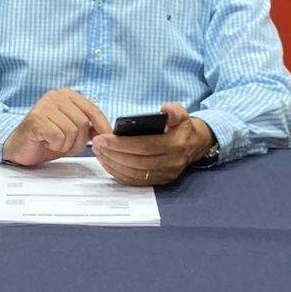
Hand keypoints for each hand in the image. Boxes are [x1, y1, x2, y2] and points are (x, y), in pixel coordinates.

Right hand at [3, 89, 110, 165]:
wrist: (19, 148)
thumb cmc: (46, 139)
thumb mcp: (73, 132)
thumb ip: (89, 128)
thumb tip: (108, 132)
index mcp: (67, 95)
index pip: (93, 109)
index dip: (103, 126)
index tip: (108, 138)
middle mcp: (56, 95)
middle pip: (84, 122)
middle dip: (78, 141)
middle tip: (64, 145)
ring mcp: (45, 105)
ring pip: (72, 131)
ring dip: (66, 145)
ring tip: (53, 143)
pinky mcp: (36, 118)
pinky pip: (59, 137)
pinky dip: (55, 146)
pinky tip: (45, 142)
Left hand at [90, 103, 209, 187]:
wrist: (194, 145)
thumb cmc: (181, 127)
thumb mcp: (182, 114)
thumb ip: (174, 110)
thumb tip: (165, 109)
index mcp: (176, 144)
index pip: (145, 146)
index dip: (122, 144)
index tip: (103, 138)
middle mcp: (171, 162)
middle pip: (137, 162)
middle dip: (113, 153)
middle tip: (95, 144)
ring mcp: (165, 175)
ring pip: (134, 173)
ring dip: (113, 164)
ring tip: (98, 152)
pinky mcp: (159, 182)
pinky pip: (136, 181)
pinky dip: (119, 173)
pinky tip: (107, 163)